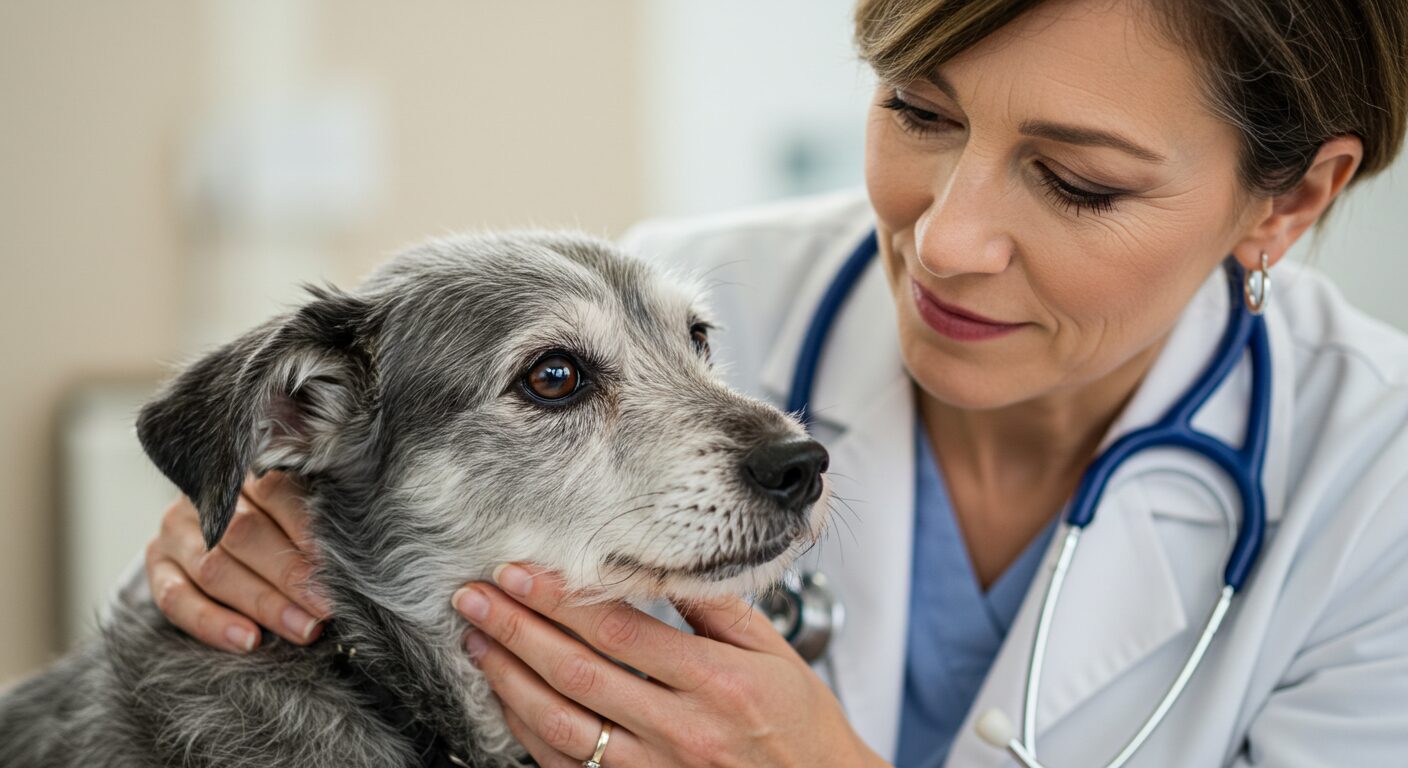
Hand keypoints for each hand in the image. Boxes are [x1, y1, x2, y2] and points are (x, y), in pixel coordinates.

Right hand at [144, 472, 331, 652]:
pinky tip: (248, 640)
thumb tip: (350, 561)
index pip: (276, 493)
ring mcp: (175, 530)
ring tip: (302, 629)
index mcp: (245, 472)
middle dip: (290, 576)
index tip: (340, 567)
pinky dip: (213, 623)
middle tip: (326, 608)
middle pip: (244, 535)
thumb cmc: (275, 521)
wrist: (214, 532)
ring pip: (213, 569)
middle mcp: (205, 497)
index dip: (307, 531)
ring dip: (262, 604)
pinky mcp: (156, 565)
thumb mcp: (293, 510)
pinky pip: (176, 599)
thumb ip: (313, 524)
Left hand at [453, 564, 888, 766]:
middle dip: (517, 630)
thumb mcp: (775, 655)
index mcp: (716, 682)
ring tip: (477, 644)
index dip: (561, 599)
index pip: (619, 630)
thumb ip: (716, 609)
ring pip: (562, 726)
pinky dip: (531, 734)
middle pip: (578, 673)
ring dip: (510, 681)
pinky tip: (509, 702)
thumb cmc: (803, 729)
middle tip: (474, 597)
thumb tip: (660, 564)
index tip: (519, 571)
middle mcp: (682, 730)